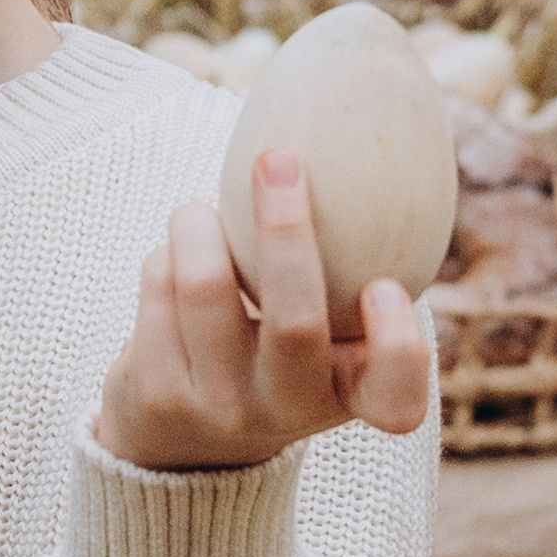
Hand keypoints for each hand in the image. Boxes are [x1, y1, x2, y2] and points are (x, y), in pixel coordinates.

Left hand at [94, 147, 432, 473]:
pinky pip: (159, 285)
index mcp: (347, 394)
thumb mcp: (325, 333)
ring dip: (197, 224)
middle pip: (295, 320)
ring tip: (198, 213)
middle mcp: (289, 409)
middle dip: (286, 228)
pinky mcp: (155, 394)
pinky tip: (174, 264)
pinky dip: (168, 254)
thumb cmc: (274, 352)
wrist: (180, 439)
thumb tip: (364, 116)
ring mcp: (219, 406)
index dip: (400, 348)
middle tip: (280, 157)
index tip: (387, 288)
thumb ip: (349, 267)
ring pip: (203, 283)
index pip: (397, 396)